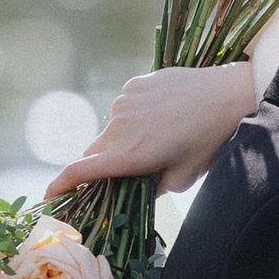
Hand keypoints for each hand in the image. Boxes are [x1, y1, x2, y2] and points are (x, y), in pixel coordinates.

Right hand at [45, 64, 258, 197]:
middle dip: (102, 164)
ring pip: (111, 128)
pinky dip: (134, 116)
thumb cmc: (209, 142)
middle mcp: (118, 128)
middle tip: (125, 169)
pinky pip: (124, 106)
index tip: (49, 194)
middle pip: (94, 151)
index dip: (60, 185)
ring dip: (122, 138)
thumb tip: (136, 189)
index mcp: (127, 156)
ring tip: (158, 137)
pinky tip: (162, 114)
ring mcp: (124, 102)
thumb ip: (152, 187)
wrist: (229, 95)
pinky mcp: (134, 84)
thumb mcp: (182, 177)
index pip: (80, 171)